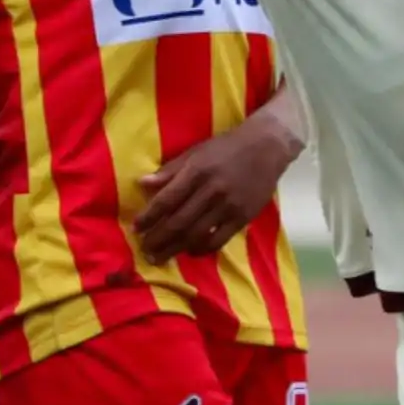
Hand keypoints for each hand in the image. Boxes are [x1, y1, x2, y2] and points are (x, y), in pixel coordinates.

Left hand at [135, 112, 303, 262]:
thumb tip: (142, 184)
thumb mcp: (196, 152)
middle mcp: (211, 190)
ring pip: (195, 234)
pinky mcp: (242, 217)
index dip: (149, 217)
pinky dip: (201, 249)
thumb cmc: (227, 147)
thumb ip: (170, 170)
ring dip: (173, 249)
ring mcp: (228, 206)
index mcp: (196, 171)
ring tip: (158, 258)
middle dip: (157, 239)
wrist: (267, 146)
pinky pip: (218, 240)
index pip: (166, 200)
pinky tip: (189, 251)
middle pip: (178, 222)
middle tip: (143, 251)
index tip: (136, 228)